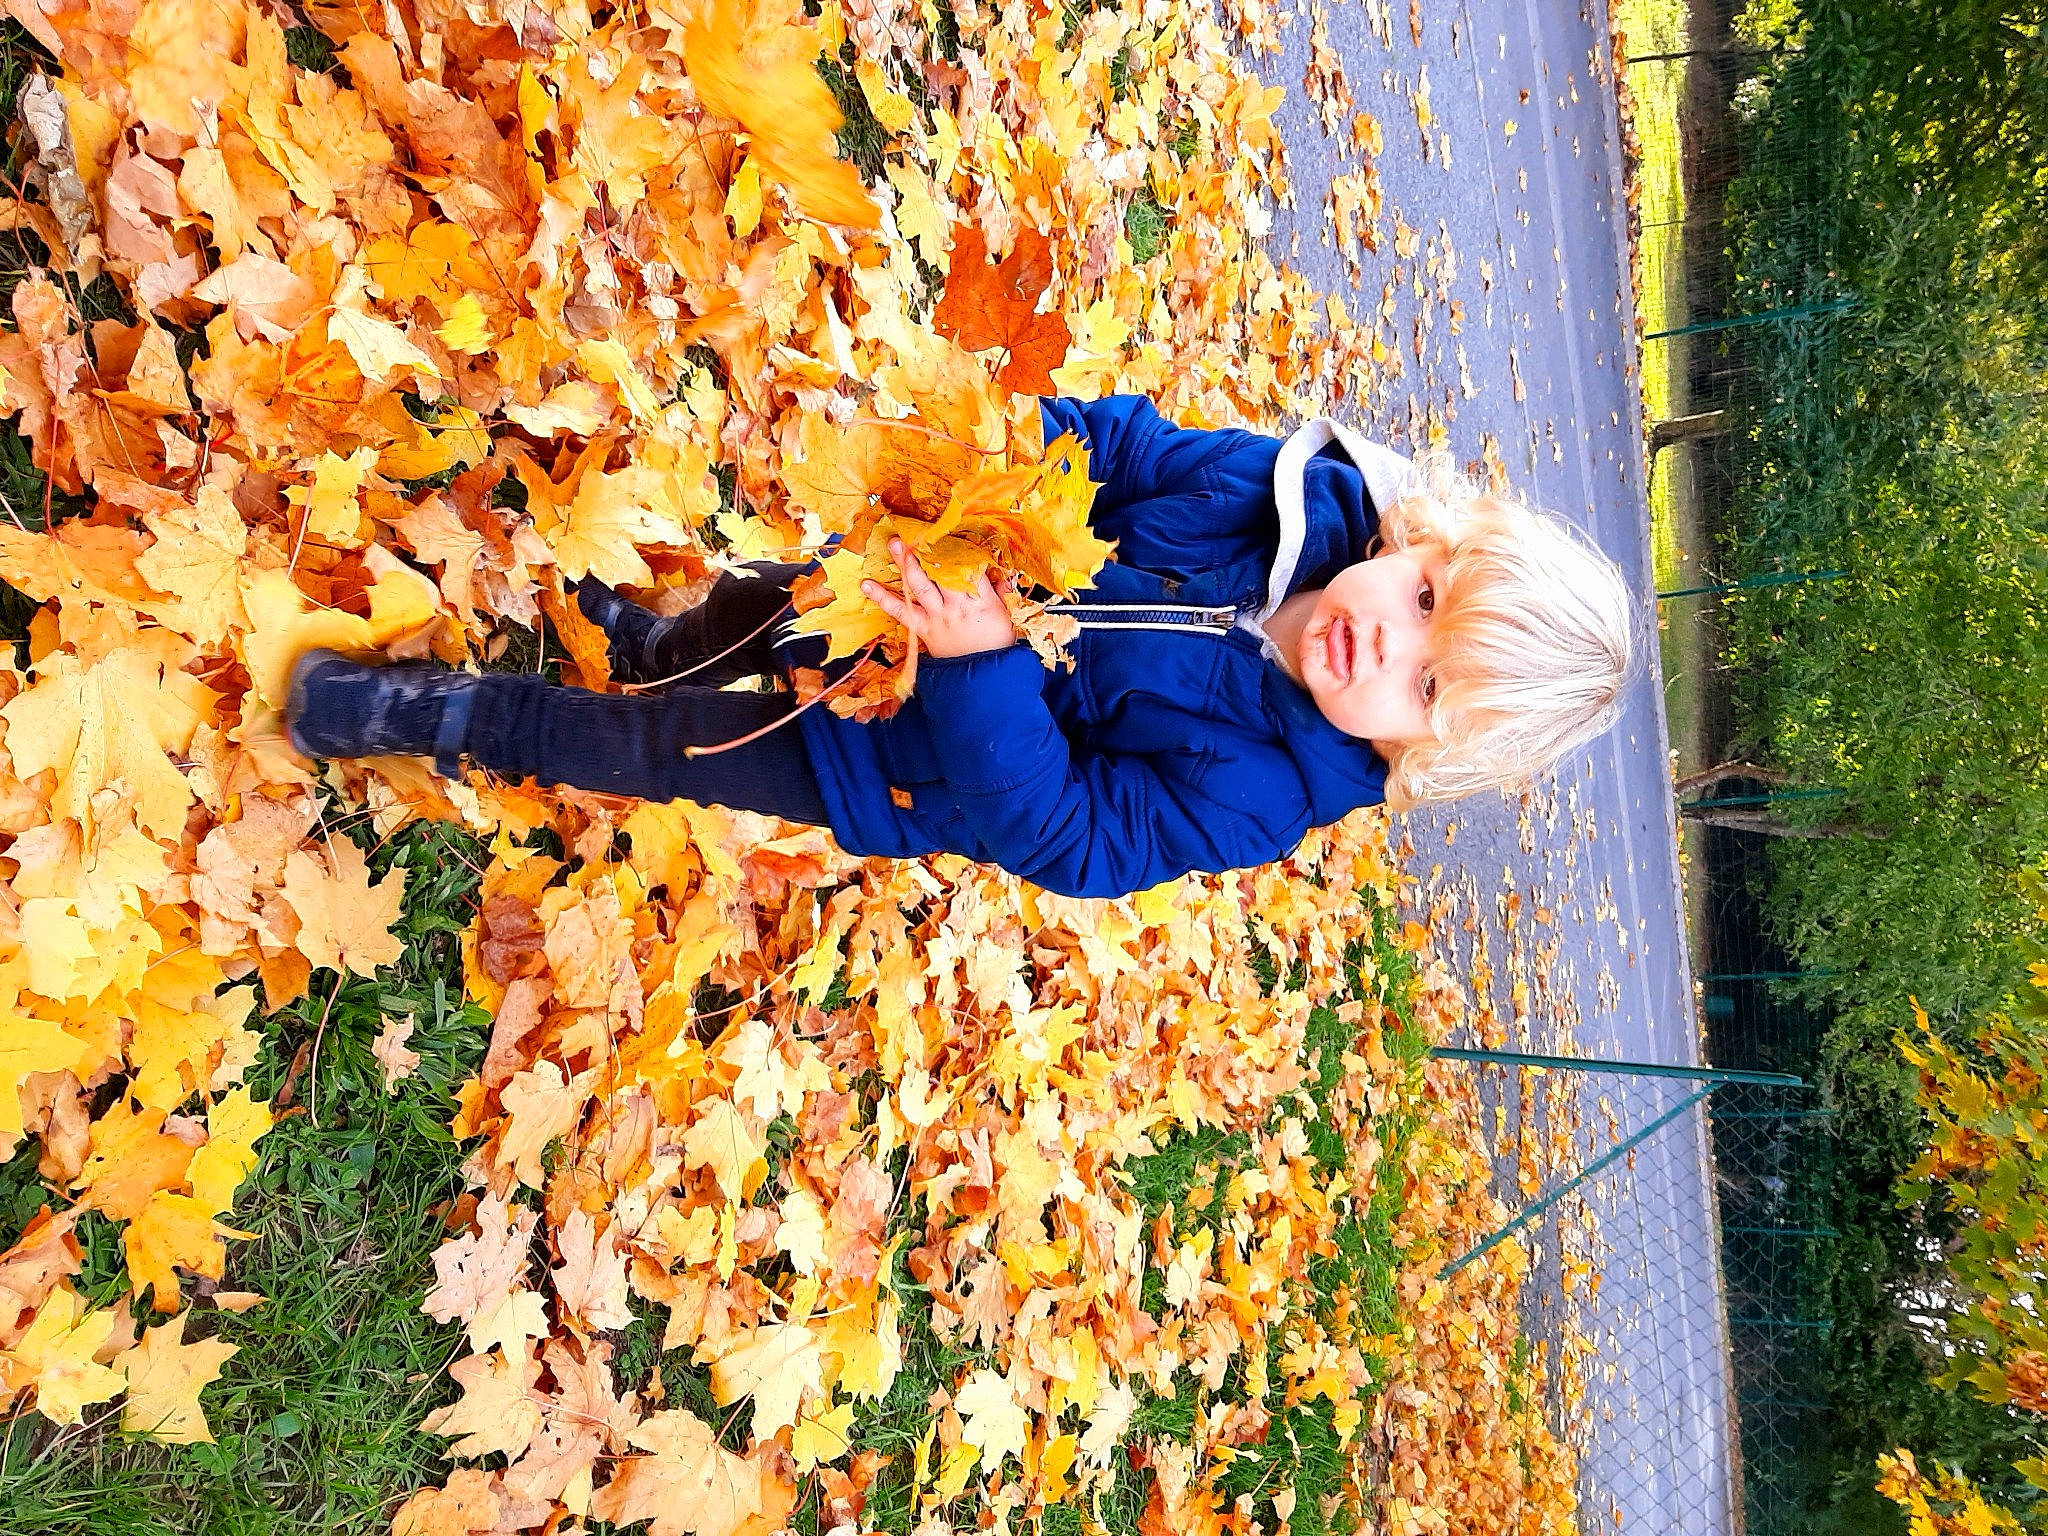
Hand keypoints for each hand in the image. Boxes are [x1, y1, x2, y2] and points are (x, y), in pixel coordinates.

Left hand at [861, 537, 1017, 658]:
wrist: (983, 679)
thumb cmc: (996, 646)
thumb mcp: (1007, 616)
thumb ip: (1001, 591)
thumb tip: (1000, 570)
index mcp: (981, 600)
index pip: (969, 567)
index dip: (959, 547)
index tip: (950, 531)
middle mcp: (956, 606)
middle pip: (941, 571)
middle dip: (929, 549)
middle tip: (917, 530)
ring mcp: (937, 617)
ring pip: (919, 586)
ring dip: (906, 564)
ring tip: (895, 544)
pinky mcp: (922, 629)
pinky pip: (900, 612)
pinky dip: (882, 598)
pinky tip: (866, 585)